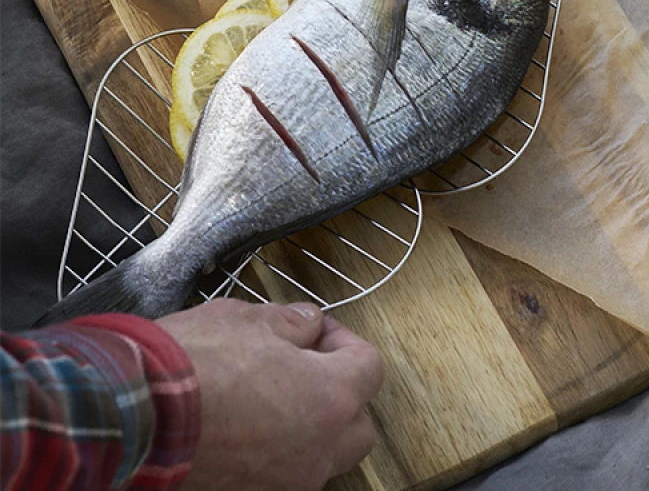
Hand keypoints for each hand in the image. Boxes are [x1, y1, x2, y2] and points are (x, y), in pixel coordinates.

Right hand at [157, 300, 383, 489]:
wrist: (131, 417)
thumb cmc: (194, 365)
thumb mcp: (250, 320)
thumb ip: (292, 323)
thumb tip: (307, 324)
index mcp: (331, 398)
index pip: (370, 367)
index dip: (345, 340)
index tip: (316, 331)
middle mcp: (317, 451)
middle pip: (357, 424)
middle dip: (340, 393)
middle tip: (305, 366)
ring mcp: (284, 484)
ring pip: (321, 456)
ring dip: (309, 427)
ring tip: (269, 397)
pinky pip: (281, 476)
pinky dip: (274, 453)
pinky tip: (243, 426)